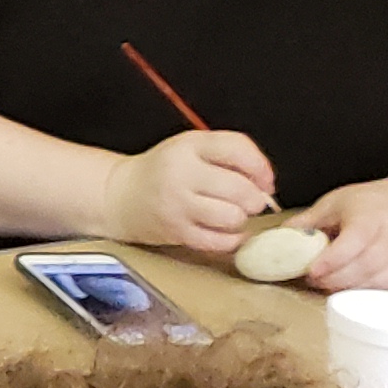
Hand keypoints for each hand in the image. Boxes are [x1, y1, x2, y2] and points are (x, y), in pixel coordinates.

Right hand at [98, 130, 276, 252]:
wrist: (121, 196)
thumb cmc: (165, 171)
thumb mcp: (192, 147)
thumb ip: (229, 155)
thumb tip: (266, 184)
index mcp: (188, 146)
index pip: (238, 149)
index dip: (261, 167)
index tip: (265, 180)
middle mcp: (181, 173)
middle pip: (239, 189)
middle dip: (254, 199)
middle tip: (250, 201)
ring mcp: (176, 205)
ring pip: (231, 217)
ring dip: (241, 219)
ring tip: (233, 215)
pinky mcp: (175, 232)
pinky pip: (218, 241)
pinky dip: (231, 239)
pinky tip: (225, 231)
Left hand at [289, 180, 387, 292]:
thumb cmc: (365, 206)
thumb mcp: (334, 203)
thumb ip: (307, 221)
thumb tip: (278, 237)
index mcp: (373, 213)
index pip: (356, 239)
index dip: (333, 259)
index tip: (312, 270)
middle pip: (367, 264)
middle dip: (336, 278)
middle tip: (314, 280)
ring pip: (379, 281)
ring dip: (350, 289)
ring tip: (328, 285)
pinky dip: (368, 295)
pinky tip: (350, 290)